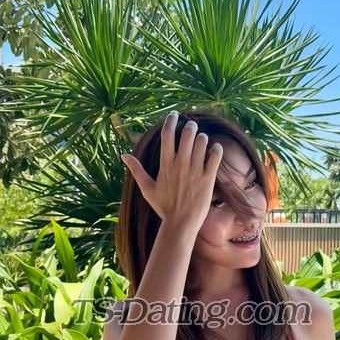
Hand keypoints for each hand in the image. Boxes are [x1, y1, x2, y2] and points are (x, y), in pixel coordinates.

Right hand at [121, 112, 223, 230]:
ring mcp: (196, 171)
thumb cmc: (164, 207)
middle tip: (191, 128)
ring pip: (202, 142)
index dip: (171, 121)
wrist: (181, 224)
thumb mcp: (147, 189)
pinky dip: (216, 149)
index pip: (167, 134)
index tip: (174, 116)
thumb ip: (137, 170)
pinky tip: (214, 149)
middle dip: (190, 127)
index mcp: (165, 165)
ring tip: (201, 141)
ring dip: (202, 138)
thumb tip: (124, 156)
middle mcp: (181, 165)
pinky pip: (215, 156)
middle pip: (187, 134)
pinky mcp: (208, 179)